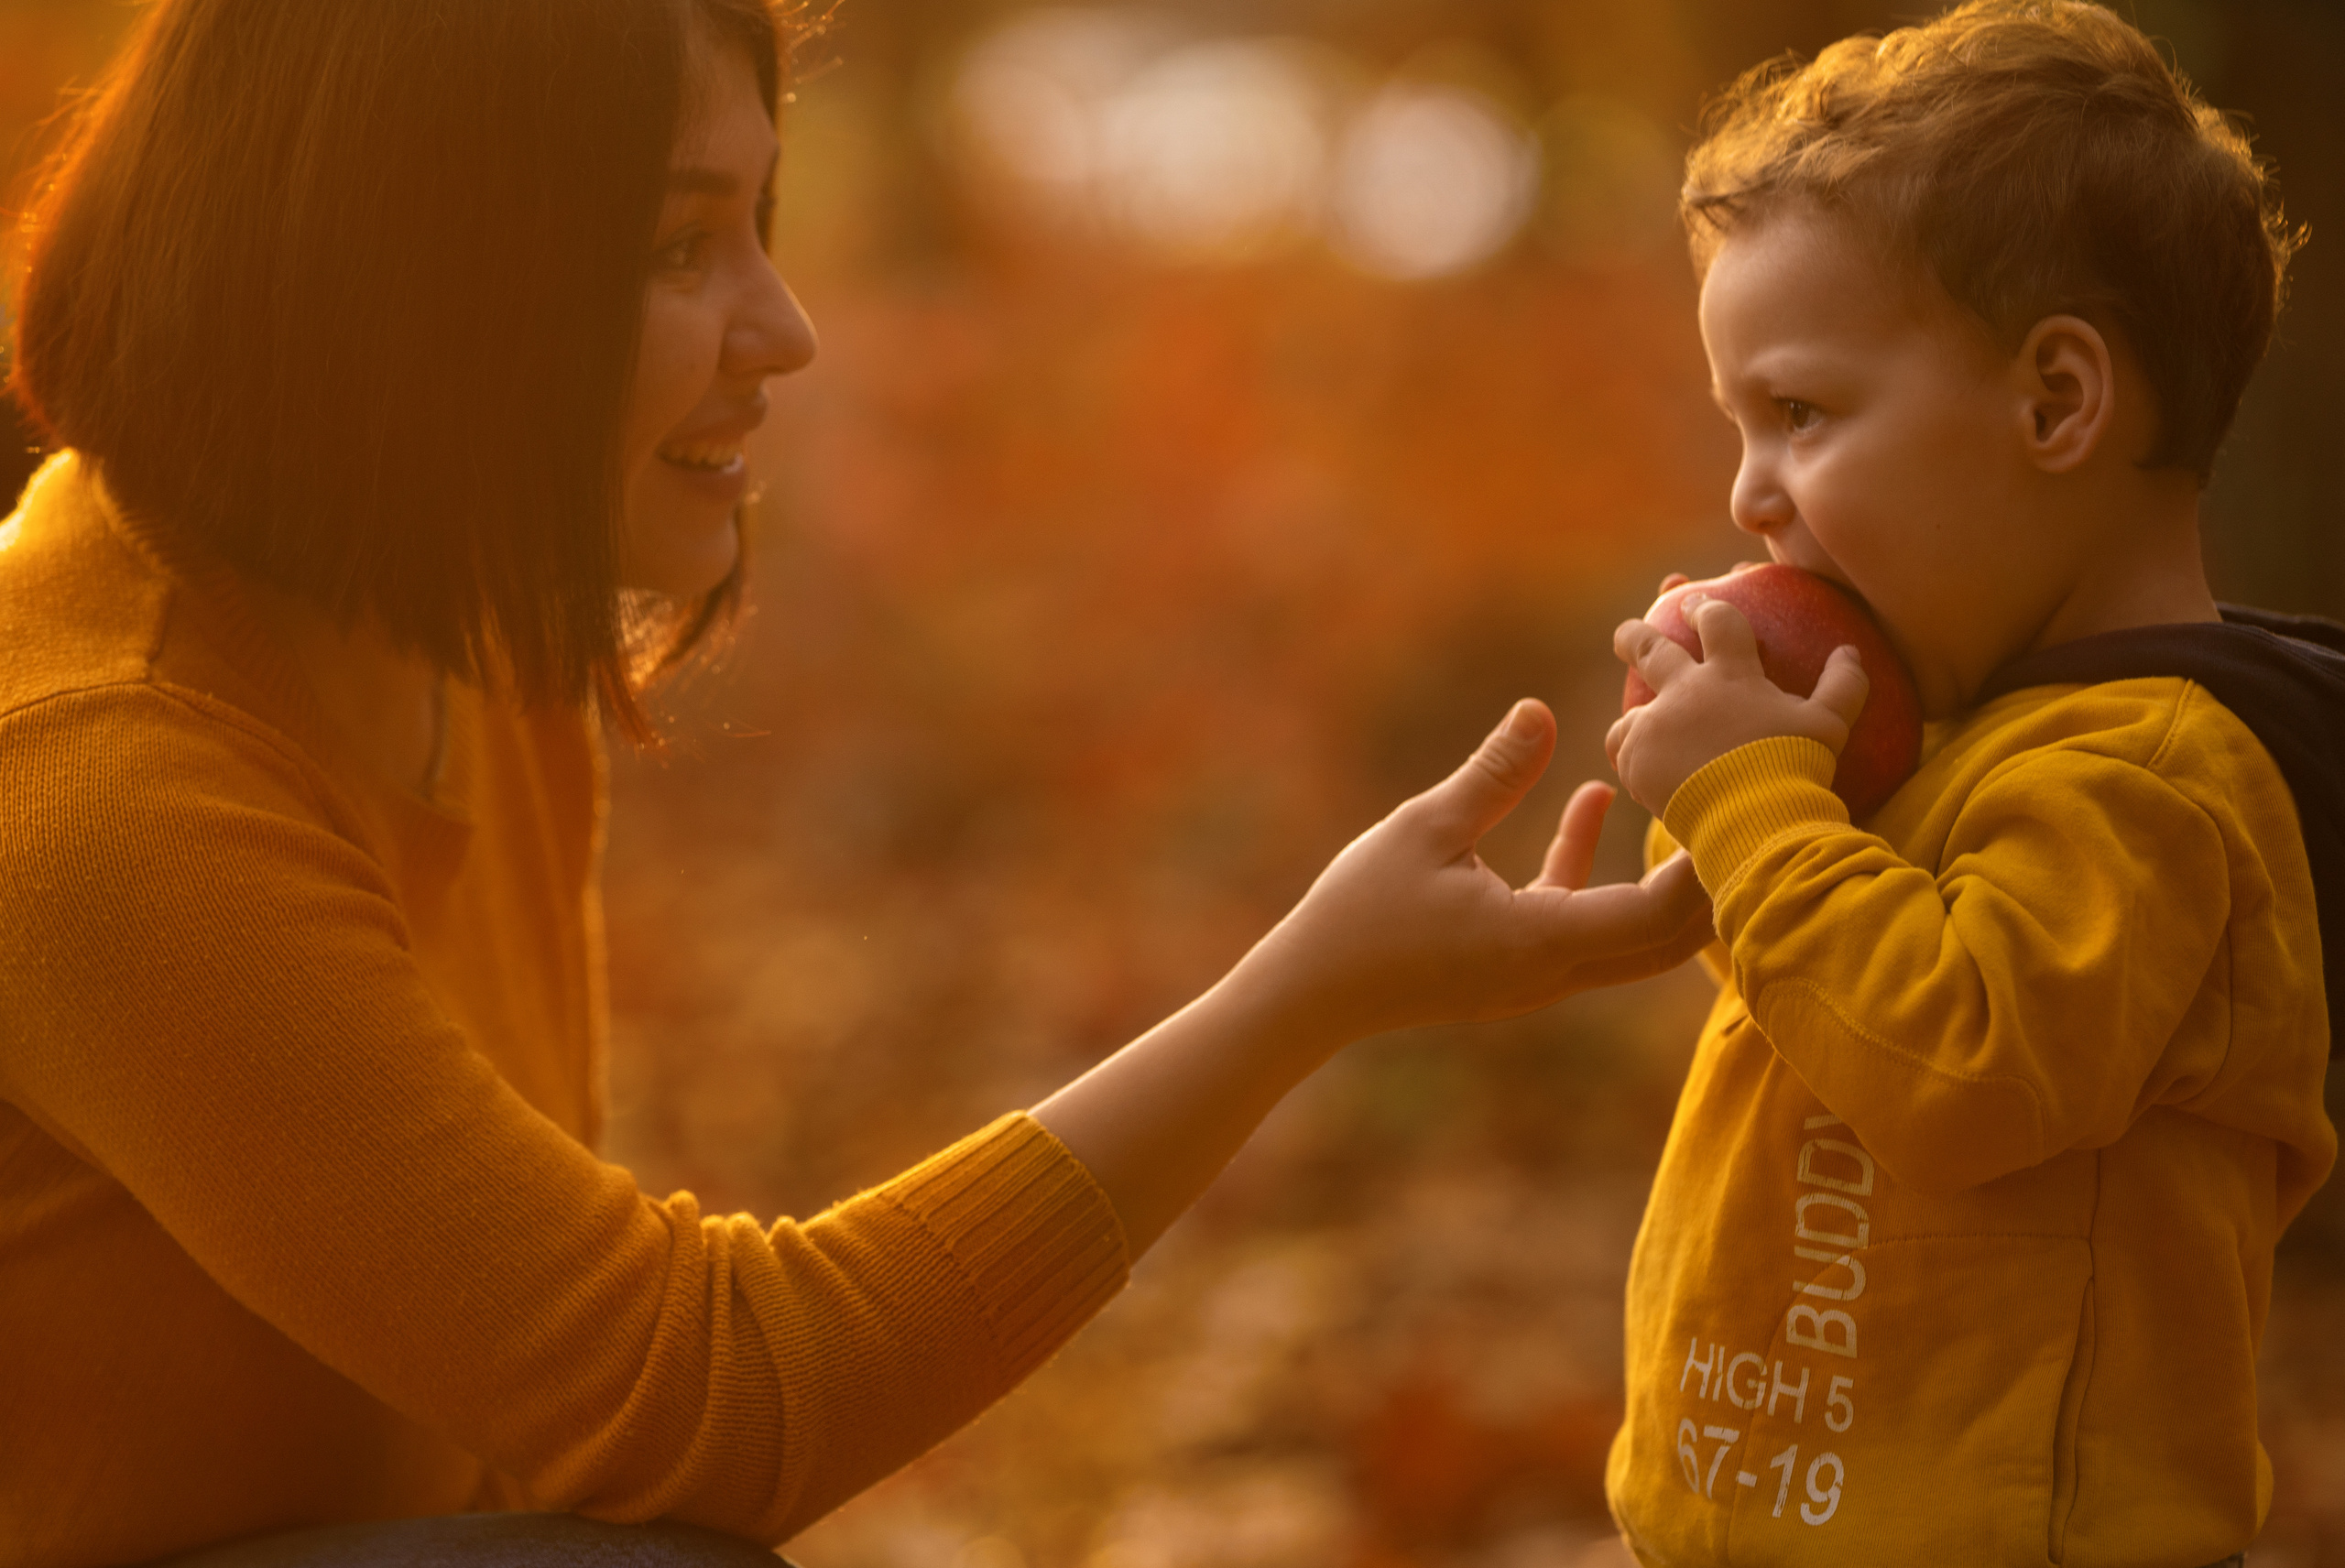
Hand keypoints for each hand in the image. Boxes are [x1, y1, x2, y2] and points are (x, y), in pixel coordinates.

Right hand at [1237, 698, 1714, 1044]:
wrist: (1310, 994)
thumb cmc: (1360, 912)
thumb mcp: (1426, 828)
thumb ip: (1493, 773)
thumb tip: (1542, 709)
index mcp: (1542, 940)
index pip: (1657, 915)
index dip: (1704, 867)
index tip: (1734, 806)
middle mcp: (1555, 969)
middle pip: (1668, 939)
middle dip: (1711, 882)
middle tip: (1747, 810)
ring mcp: (1536, 974)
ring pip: (1632, 934)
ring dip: (1663, 877)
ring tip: (1690, 800)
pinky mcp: (1513, 965)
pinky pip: (1577, 917)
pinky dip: (1595, 868)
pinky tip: (1592, 798)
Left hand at [1605, 596, 1868, 817]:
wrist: (1752, 817)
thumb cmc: (1795, 769)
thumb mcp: (1829, 726)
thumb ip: (1843, 685)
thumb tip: (1851, 651)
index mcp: (1731, 674)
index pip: (1718, 623)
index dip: (1705, 608)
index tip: (1693, 603)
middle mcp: (1685, 691)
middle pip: (1650, 649)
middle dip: (1635, 636)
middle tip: (1626, 633)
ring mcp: (1655, 725)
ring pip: (1632, 713)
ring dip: (1635, 716)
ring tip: (1636, 727)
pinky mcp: (1635, 760)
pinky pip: (1625, 752)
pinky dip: (1634, 757)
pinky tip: (1642, 769)